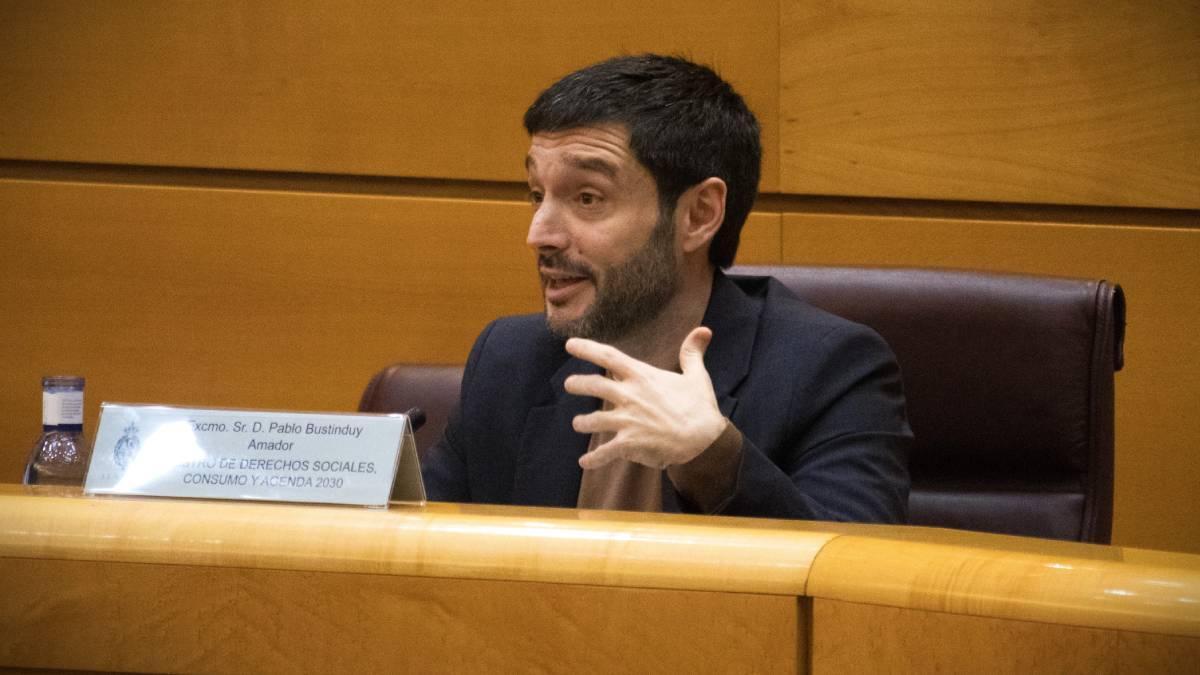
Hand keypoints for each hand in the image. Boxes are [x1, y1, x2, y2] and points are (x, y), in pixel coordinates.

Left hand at [564, 327, 726, 469]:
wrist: (704, 440)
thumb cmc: (700, 407)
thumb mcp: (696, 376)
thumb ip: (692, 353)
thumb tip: (704, 329)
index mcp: (642, 376)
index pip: (608, 357)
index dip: (587, 349)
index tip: (569, 344)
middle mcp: (630, 396)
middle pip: (593, 386)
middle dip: (577, 384)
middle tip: (568, 384)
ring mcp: (627, 420)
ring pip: (593, 420)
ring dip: (582, 422)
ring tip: (577, 423)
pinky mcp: (629, 443)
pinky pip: (605, 452)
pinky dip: (593, 459)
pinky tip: (584, 462)